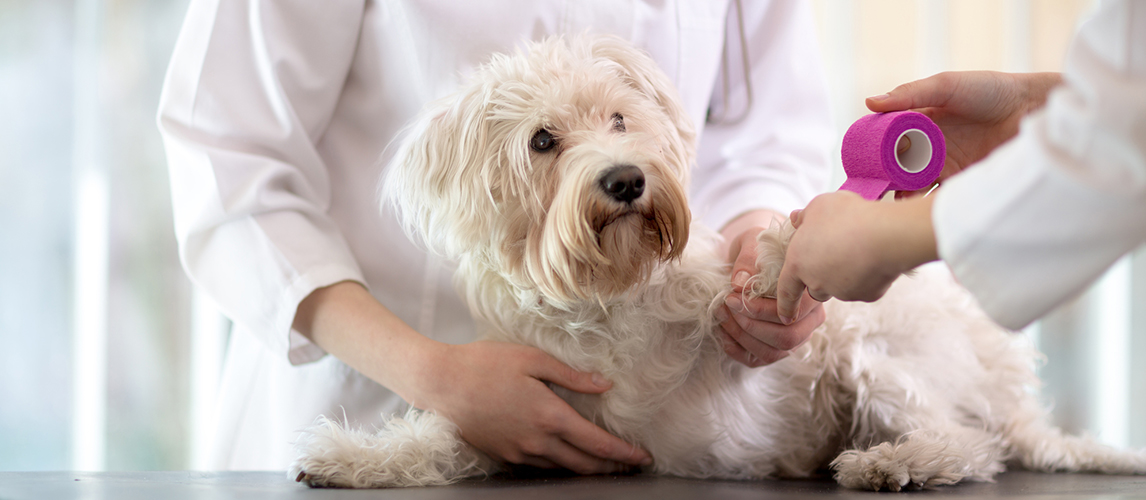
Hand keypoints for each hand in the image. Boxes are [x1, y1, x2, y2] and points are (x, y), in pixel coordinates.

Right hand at [292, 282, 649, 474]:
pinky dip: (558, 464)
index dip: (623, 453)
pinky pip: (538, 465)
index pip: (597, 443)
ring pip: (562, 468)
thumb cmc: (485, 363)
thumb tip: (605, 385)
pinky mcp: (502, 455)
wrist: (440, 382)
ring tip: (602, 463)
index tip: (642, 456)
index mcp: (550, 415)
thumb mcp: (532, 359)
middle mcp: (538, 441)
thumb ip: (572, 376)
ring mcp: (518, 452)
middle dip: (610, 467)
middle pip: (583, 464)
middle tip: (628, 465)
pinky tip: (563, 456)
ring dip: (585, 468)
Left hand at [717, 226, 825, 367]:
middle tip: (726, 305)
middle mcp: (810, 319)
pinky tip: (720, 331)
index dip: (762, 309)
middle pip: (788, 338)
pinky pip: (757, 360)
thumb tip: (741, 283)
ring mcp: (795, 338)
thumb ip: (750, 258)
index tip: (732, 295)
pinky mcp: (775, 349)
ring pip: (772, 352)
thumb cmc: (758, 250)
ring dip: (741, 337)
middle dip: (751, 325)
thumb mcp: (753, 242)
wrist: (751, 261)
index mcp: (811, 293)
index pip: (796, 311)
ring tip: (720, 314)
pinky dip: (735, 349)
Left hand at [774, 192, 937, 319]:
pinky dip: (868, 276)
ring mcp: (843, 292)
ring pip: (840, 288)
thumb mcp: (819, 206)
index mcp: (798, 263)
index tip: (784, 318)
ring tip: (858, 250)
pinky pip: (865, 288)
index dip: (784, 305)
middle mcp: (817, 283)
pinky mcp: (867, 295)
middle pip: (815, 288)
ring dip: (845, 276)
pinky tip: (875, 257)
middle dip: (821, 279)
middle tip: (835, 256)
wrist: (885, 234)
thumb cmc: (847, 216)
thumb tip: (797, 219)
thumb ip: (805, 216)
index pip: (786, 290)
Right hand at [867, 71, 1061, 197]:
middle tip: (871, 192)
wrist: (1033, 109)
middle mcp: (929, 148)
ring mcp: (945, 168)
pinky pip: (938, 198)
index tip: (860, 166)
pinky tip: (915, 212)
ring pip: (914, 188)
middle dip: (883, 182)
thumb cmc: (990, 90)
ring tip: (890, 206)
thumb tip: (869, 102)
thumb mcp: (946, 85)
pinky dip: (925, 206)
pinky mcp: (962, 183)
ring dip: (901, 198)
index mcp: (919, 125)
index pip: (887, 143)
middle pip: (897, 169)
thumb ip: (910, 94)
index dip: (873, 155)